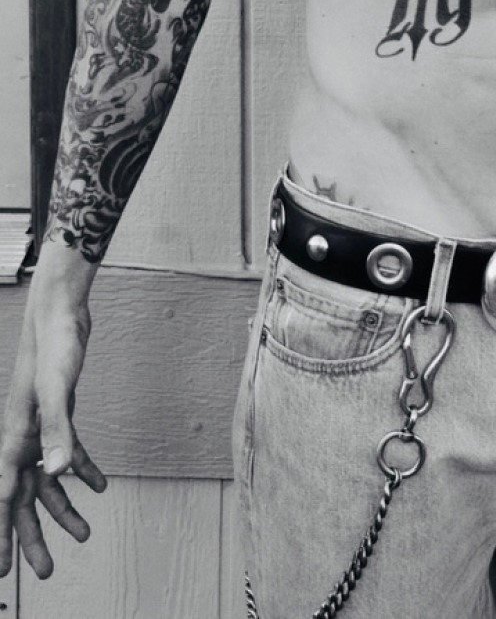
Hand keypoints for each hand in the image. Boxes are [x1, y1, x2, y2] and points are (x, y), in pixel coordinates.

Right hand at [0, 292, 105, 578]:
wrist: (62, 312)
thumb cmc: (54, 346)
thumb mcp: (59, 390)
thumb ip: (58, 432)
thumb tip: (57, 475)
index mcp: (14, 438)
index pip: (4, 499)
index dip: (2, 535)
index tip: (3, 570)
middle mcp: (22, 437)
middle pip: (24, 500)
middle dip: (34, 536)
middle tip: (46, 570)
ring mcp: (40, 427)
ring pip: (47, 481)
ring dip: (64, 508)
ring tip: (85, 533)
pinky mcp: (59, 414)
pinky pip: (67, 453)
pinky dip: (82, 470)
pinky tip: (100, 485)